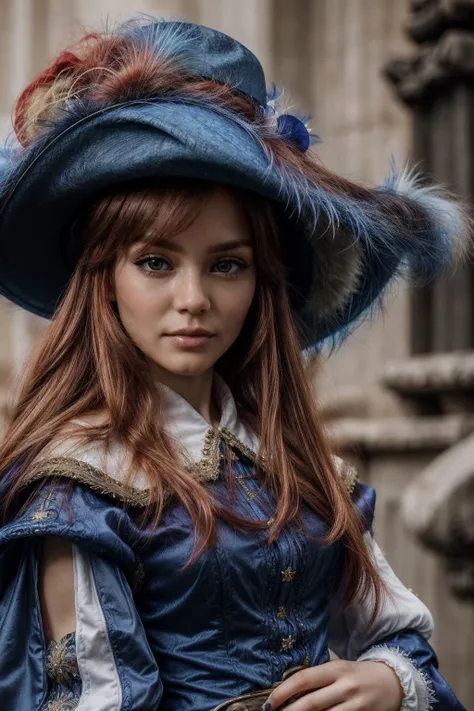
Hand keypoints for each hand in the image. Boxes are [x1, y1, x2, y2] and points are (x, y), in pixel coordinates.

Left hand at [263, 660, 403, 710]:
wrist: (392, 681)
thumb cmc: (357, 675)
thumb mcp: (339, 669)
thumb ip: (318, 680)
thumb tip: (287, 692)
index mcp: (335, 668)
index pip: (304, 679)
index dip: (283, 692)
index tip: (270, 702)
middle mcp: (345, 686)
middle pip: (310, 703)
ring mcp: (355, 704)